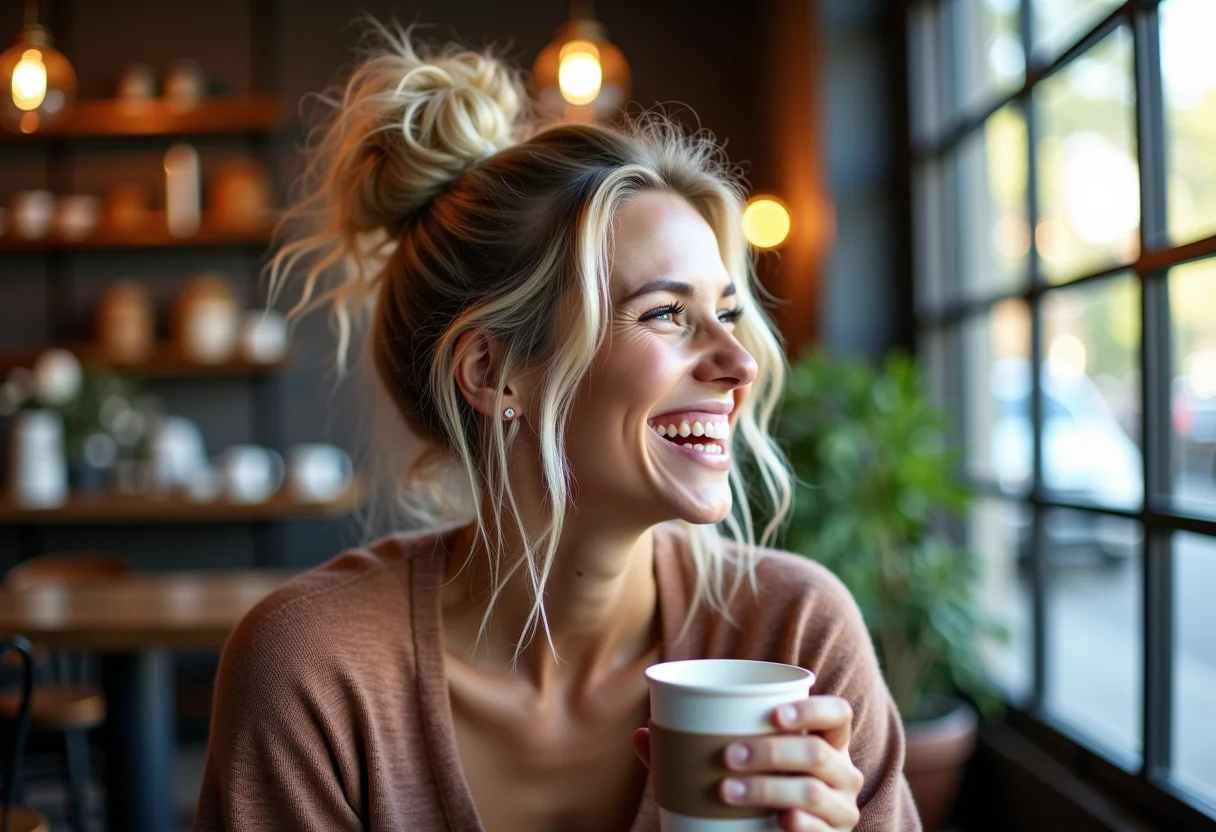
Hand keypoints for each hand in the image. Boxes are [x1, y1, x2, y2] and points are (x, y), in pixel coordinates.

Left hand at [631, 696, 863, 831]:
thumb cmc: (755, 794)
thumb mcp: (737, 769)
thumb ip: (693, 753)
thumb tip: (642, 735)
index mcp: (825, 742)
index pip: (837, 714)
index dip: (812, 709)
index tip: (773, 714)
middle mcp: (842, 773)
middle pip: (817, 752)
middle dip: (771, 752)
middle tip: (728, 757)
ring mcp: (841, 809)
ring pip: (811, 791)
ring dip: (768, 788)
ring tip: (726, 790)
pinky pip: (822, 831)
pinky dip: (800, 825)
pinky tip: (781, 821)